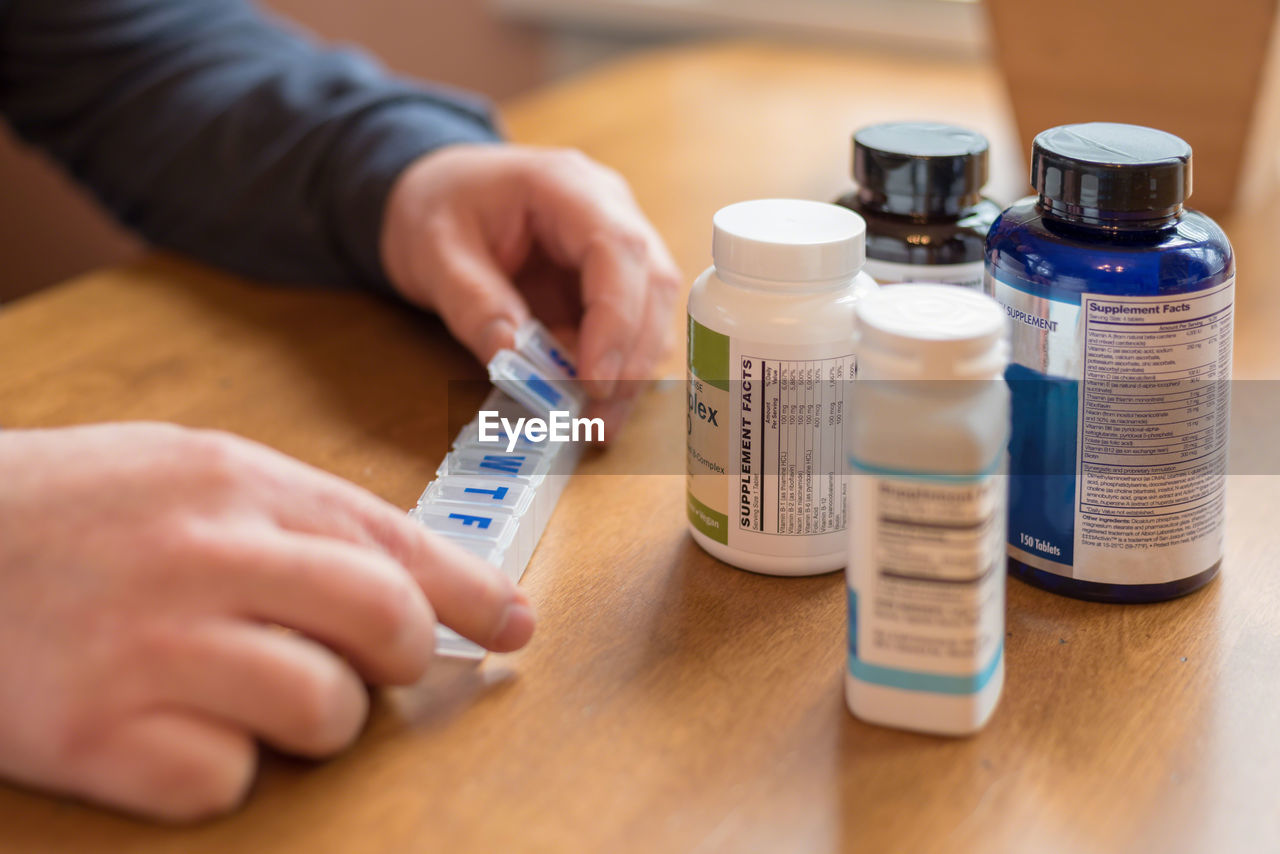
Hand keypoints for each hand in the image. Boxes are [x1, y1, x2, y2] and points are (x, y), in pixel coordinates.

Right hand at [0, 423, 533, 821]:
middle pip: (385, 625)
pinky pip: (228, 781)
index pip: (395, 542)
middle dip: (400, 658)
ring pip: (325, 713)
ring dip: (311, 719)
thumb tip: (417, 585)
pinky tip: (173, 728)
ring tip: (247, 692)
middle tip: (370, 665)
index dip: (474, 592)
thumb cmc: (69, 513)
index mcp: (237, 483)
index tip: (516, 627)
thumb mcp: (190, 475)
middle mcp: (204, 557)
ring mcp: (151, 648)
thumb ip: (302, 521)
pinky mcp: (98, 737)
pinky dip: (218, 768)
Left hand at [380, 144, 682, 422]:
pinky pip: (631, 329)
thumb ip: (472, 301)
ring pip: (653, 312)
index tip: (594, 379)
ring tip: (594, 424)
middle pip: (653, 283)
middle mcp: (610, 208)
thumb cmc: (436, 207)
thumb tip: (511, 356)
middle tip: (598, 418)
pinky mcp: (613, 281)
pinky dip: (616, 372)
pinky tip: (592, 408)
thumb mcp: (434, 252)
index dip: (616, 317)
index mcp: (566, 185)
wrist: (437, 193)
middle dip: (632, 357)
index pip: (618, 248)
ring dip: (630, 373)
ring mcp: (618, 244)